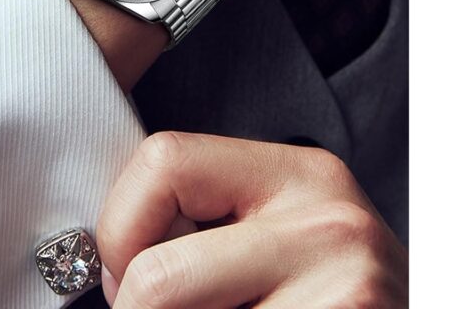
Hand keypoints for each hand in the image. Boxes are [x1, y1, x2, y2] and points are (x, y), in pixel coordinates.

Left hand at [97, 132, 407, 306]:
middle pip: (159, 274)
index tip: (123, 268)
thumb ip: (204, 219)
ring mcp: (344, 289)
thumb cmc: (327, 288)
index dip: (119, 225)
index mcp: (299, 170)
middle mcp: (328, 220)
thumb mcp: (275, 229)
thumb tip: (106, 251)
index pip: (163, 160)